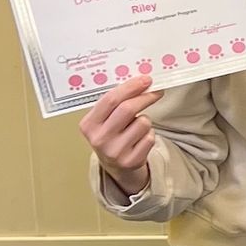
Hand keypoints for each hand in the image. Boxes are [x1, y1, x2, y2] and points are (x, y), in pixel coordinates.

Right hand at [78, 74, 158, 195]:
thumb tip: (141, 82)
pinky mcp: (131, 161)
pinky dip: (150, 134)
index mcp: (88, 124)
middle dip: (145, 97)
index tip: (145, 80)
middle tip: (156, 91)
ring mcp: (115, 151)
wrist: (114, 166)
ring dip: (146, 120)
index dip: (130, 87)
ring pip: (143, 123)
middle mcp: (99, 138)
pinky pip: (150, 137)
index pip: (110, 99)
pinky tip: (140, 139)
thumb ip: (115, 103)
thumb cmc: (111, 134)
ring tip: (137, 126)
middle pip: (128, 109)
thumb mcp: (103, 120)